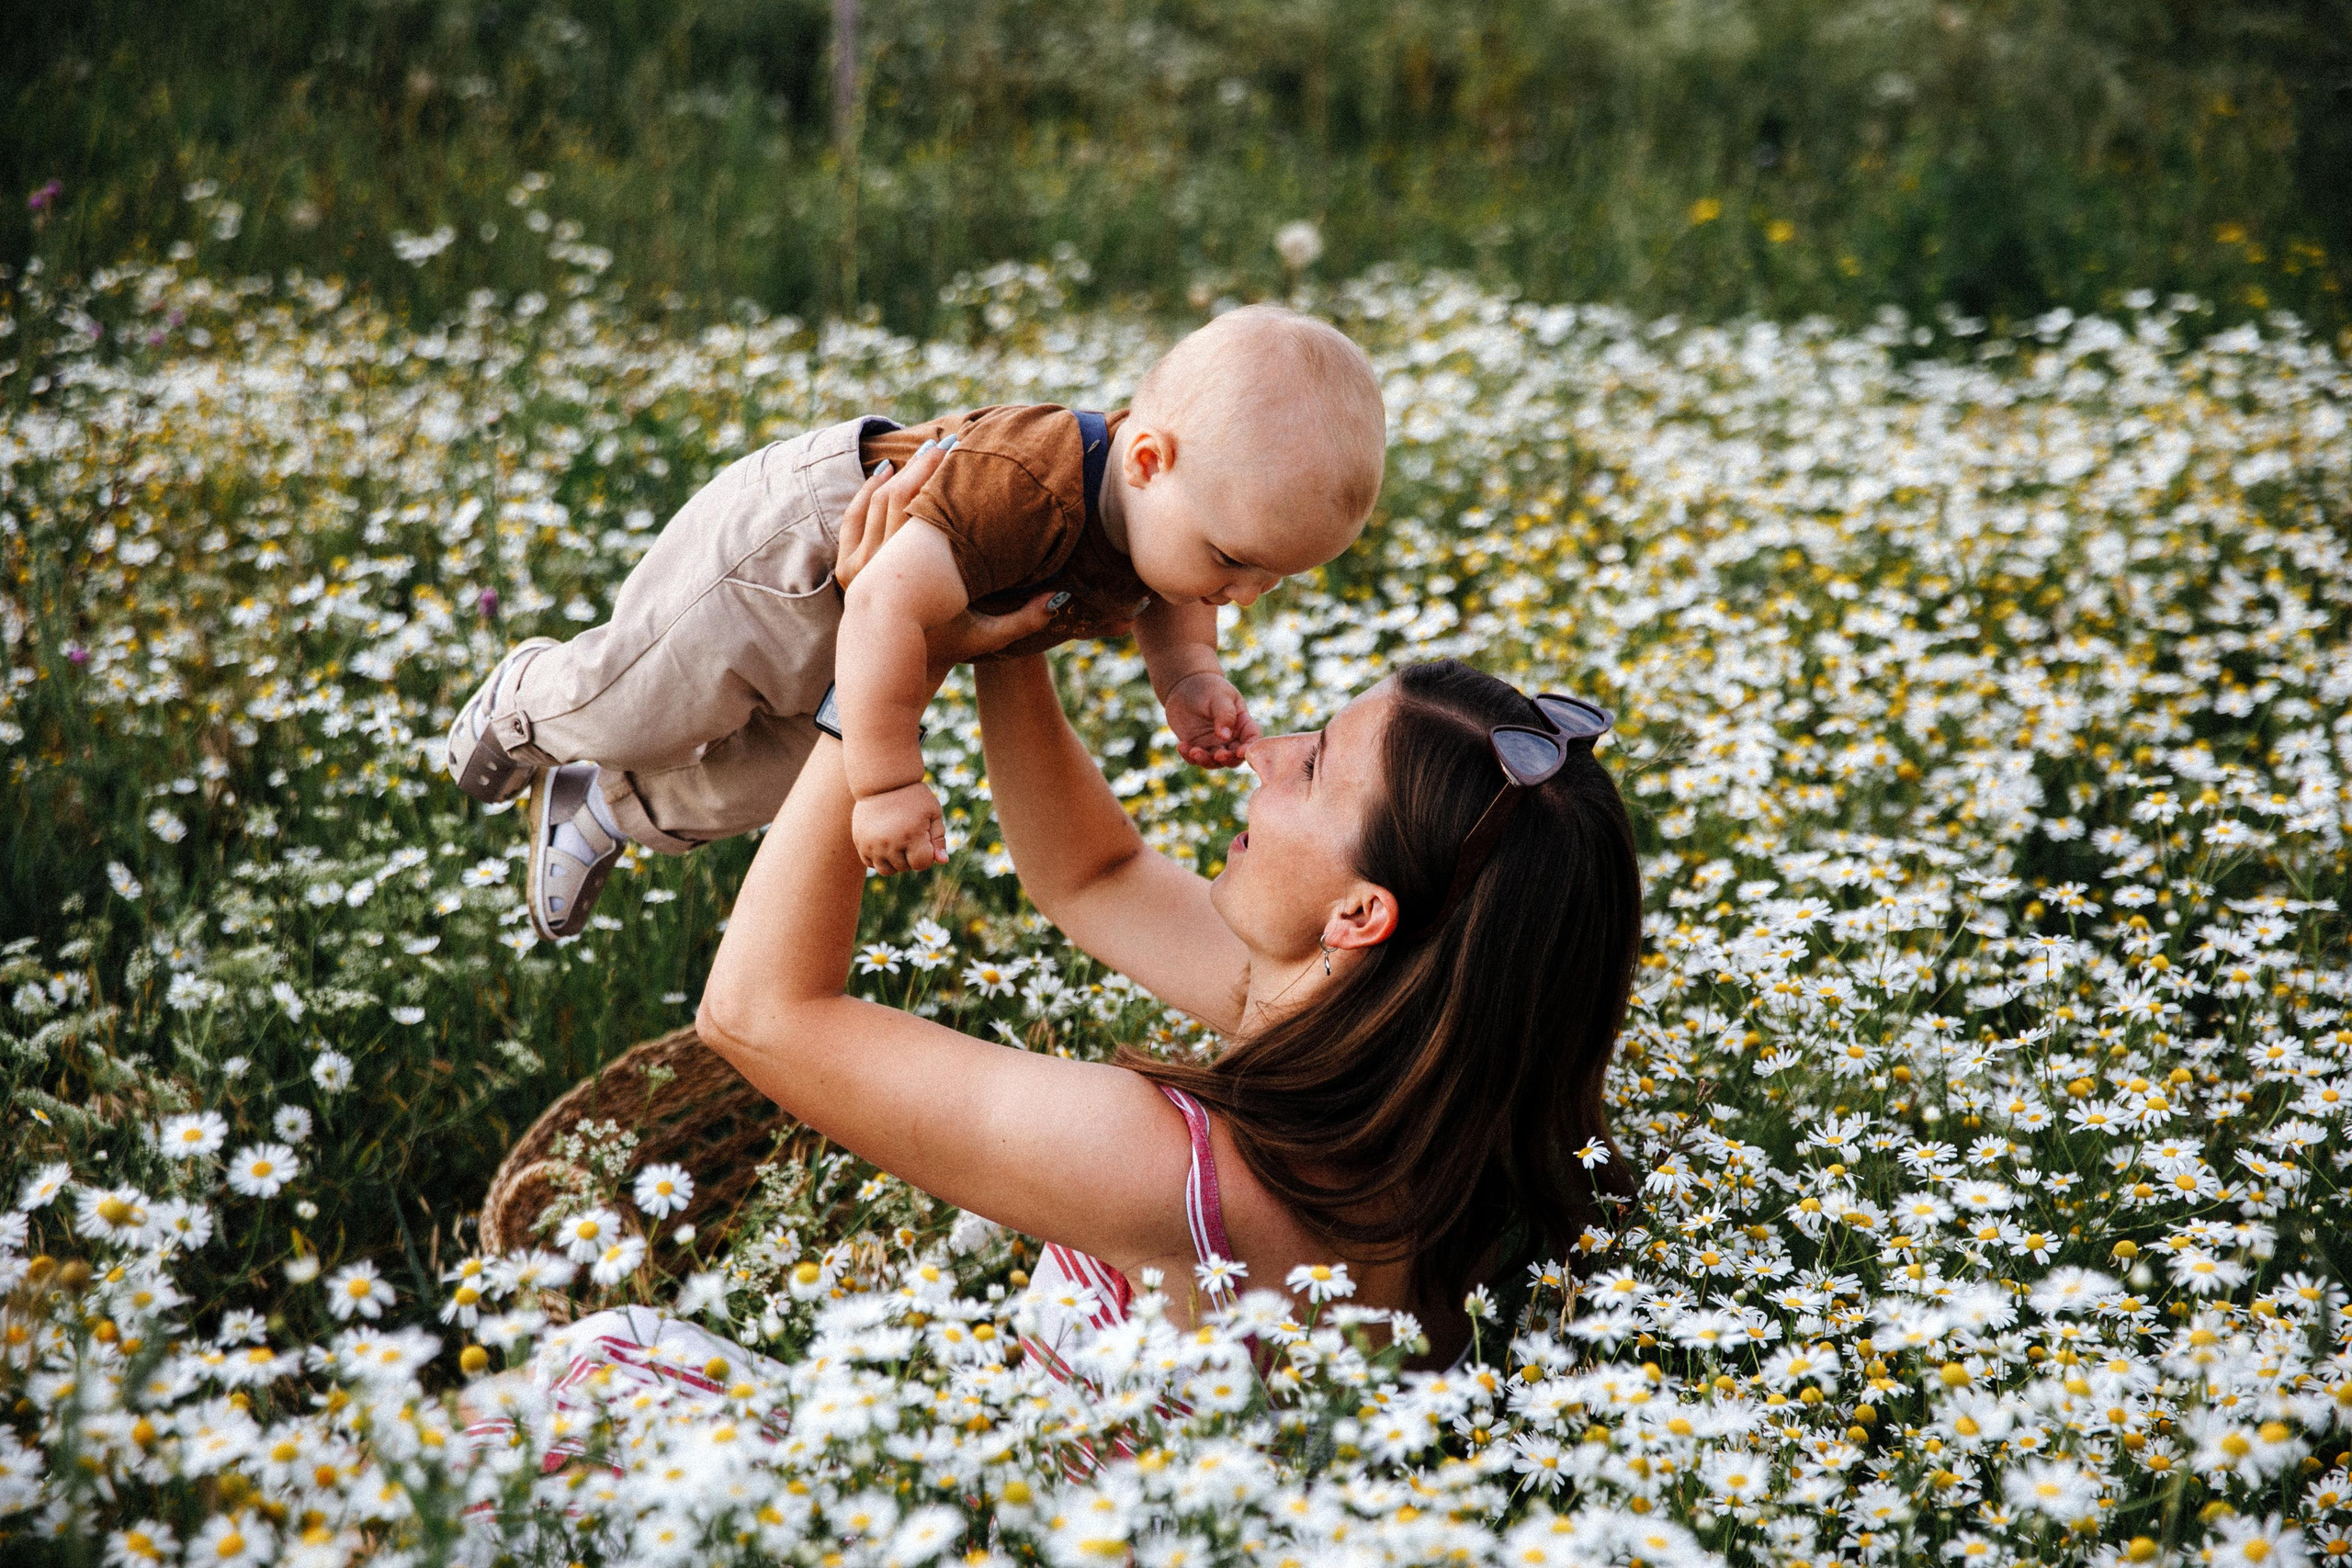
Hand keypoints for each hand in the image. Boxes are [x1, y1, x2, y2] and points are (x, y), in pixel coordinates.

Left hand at [833, 434, 1054, 680]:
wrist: (894, 664)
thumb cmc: (944, 647)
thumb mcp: (986, 636)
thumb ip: (1024, 619)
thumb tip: (1062, 597)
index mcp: (921, 573)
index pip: (930, 508)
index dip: (945, 475)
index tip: (963, 451)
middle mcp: (884, 563)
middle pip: (901, 494)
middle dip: (925, 464)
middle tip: (947, 443)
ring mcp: (860, 564)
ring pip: (878, 500)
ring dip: (900, 473)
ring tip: (921, 453)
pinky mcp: (848, 566)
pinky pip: (856, 515)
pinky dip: (869, 490)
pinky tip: (883, 474)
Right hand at [852, 780, 948, 874]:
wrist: (882, 781)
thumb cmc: (912, 796)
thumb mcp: (932, 812)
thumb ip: (938, 838)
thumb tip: (942, 861)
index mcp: (911, 835)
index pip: (922, 864)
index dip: (926, 854)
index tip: (924, 839)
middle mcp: (890, 843)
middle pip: (905, 867)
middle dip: (911, 856)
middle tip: (910, 834)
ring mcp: (872, 844)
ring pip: (886, 870)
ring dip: (895, 862)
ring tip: (898, 842)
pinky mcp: (860, 842)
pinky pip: (870, 863)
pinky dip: (879, 859)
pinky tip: (885, 843)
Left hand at [1163, 671, 1259, 767]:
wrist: (1186, 686)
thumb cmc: (1209, 687)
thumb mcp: (1220, 696)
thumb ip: (1225, 714)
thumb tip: (1225, 736)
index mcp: (1243, 724)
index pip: (1252, 739)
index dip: (1249, 748)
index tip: (1241, 752)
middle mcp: (1231, 738)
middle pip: (1234, 757)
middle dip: (1228, 759)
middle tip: (1218, 755)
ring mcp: (1213, 745)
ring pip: (1214, 762)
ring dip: (1205, 760)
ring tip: (1194, 752)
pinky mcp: (1197, 747)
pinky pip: (1194, 758)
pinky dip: (1188, 756)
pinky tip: (1181, 746)